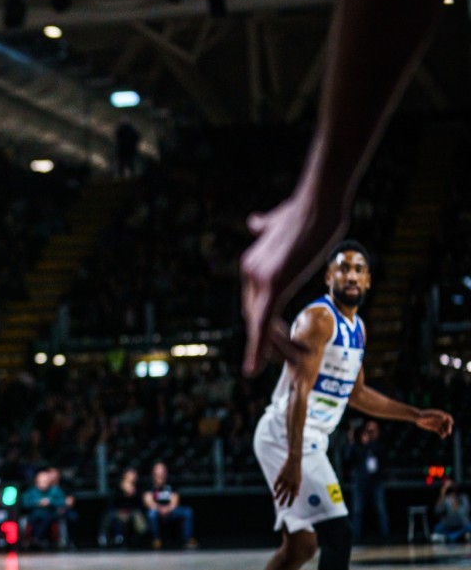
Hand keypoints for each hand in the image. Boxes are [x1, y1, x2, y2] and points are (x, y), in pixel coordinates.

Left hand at [240, 188, 343, 375]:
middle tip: (292, 358)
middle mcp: (250, 271)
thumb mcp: (279, 222)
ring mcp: (258, 277)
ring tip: (298, 360)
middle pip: (254, 316)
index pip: (254, 303)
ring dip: (274, 348)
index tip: (280, 341)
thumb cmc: (310, 211)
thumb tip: (254, 222)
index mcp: (253, 264)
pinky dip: (258, 347)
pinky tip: (255, 368)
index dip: (265, 325)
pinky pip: (262, 322)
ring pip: (259, 324)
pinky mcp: (272, 282)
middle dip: (270, 341)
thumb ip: (266, 227)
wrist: (319, 202)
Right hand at [273, 457, 302, 507]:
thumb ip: (297, 488)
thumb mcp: (299, 480)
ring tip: (275, 499)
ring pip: (280, 490)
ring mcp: (285, 480)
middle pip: (286, 494)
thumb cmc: (297, 471)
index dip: (290, 501)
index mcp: (296, 485)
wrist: (294, 462)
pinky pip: (276, 483)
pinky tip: (274, 490)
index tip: (288, 506)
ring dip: (277, 495)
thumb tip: (297, 495)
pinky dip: (275, 487)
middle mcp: (290, 483)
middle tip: (280, 505)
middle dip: (283, 500)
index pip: (293, 496)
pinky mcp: (280, 476)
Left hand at [416, 409, 453, 437]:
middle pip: (447, 424)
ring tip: (444, 435)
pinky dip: (442, 435)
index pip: (448, 417)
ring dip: (445, 432)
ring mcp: (438, 424)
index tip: (451, 423)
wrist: (417, 418)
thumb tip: (444, 417)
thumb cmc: (423, 415)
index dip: (450, 420)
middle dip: (448, 428)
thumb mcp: (429, 415)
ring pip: (444, 429)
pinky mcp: (436, 429)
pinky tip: (442, 437)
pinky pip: (441, 432)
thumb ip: (436, 416)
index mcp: (440, 415)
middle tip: (448, 432)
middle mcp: (440, 420)